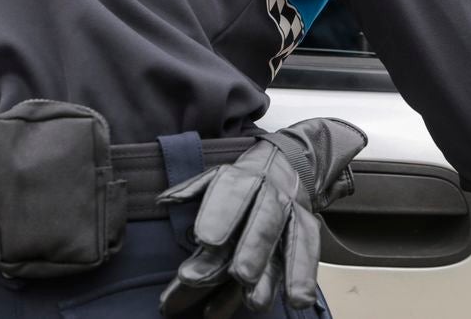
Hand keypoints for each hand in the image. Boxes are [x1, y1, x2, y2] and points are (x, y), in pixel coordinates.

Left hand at [156, 119, 366, 316]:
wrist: (284, 167)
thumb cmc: (240, 184)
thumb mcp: (214, 178)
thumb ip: (190, 190)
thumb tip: (164, 200)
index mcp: (244, 179)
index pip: (232, 195)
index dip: (220, 216)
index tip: (205, 239)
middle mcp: (272, 196)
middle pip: (264, 221)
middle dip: (253, 248)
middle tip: (239, 273)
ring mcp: (292, 215)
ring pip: (289, 242)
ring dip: (275, 274)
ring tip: (257, 302)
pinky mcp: (306, 233)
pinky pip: (306, 256)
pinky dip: (302, 278)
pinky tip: (297, 301)